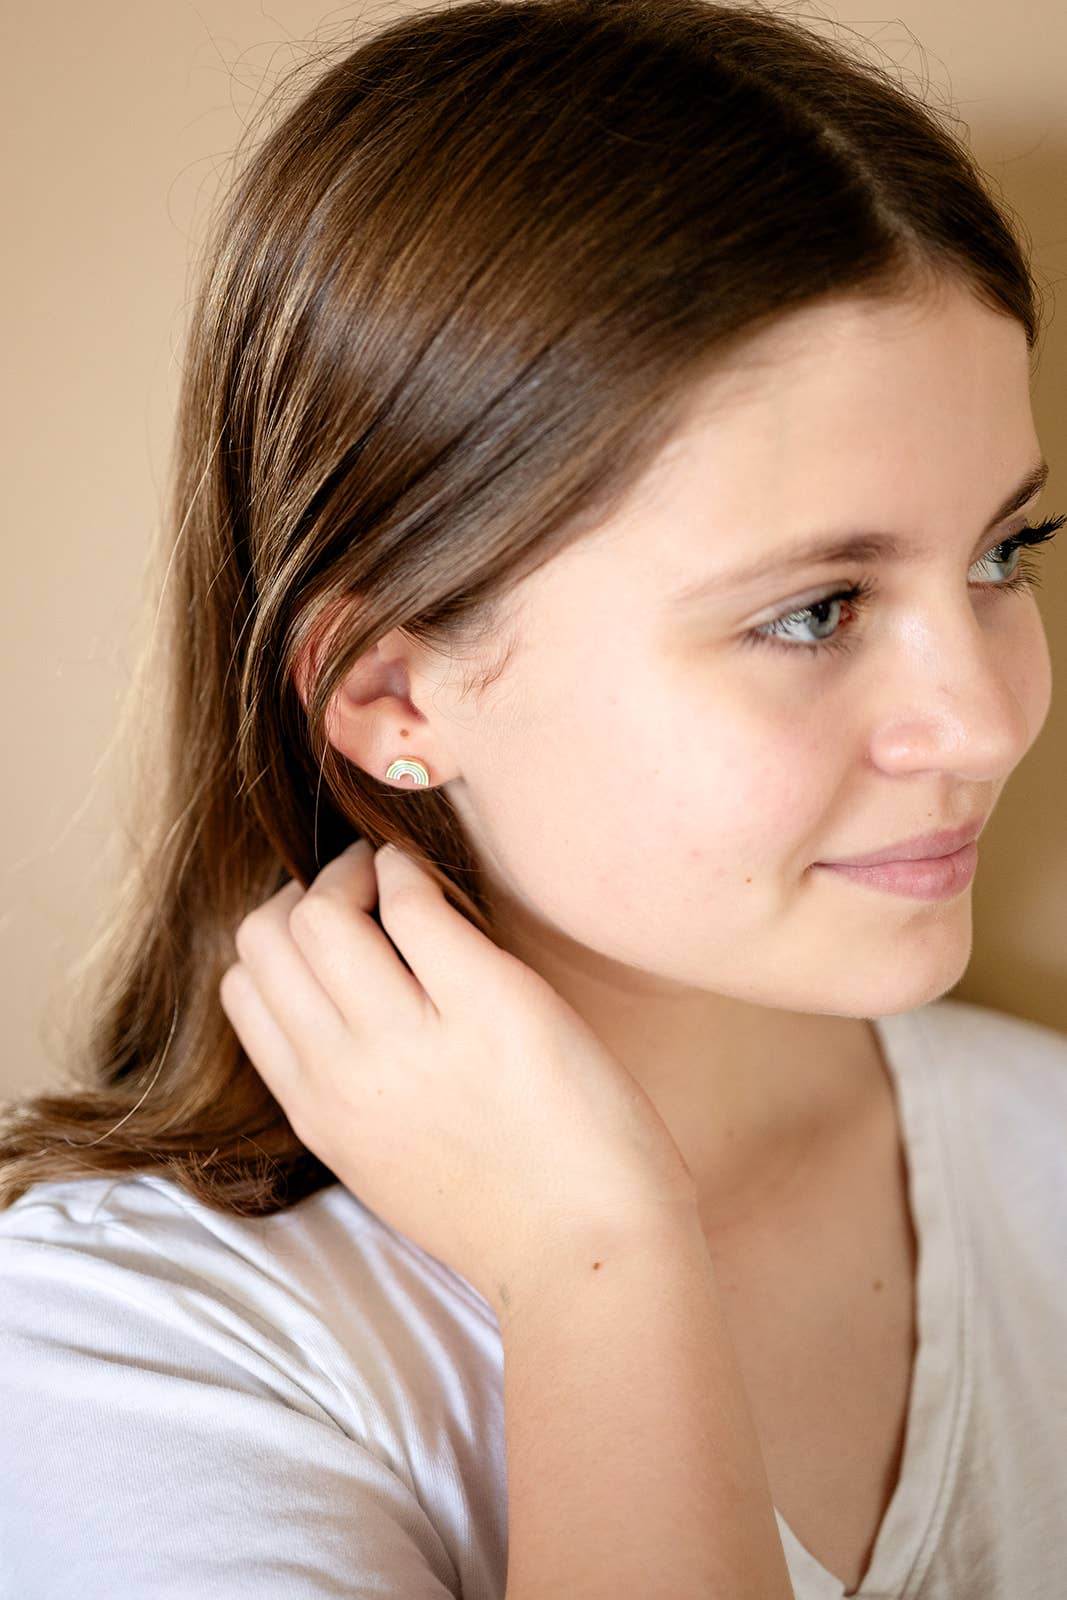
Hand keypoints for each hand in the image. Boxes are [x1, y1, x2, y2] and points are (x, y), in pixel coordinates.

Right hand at [219, 839, 697, 1322]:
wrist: (592, 1256)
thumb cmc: (509, 1212)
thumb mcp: (387, 1163)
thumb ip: (349, 1091)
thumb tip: (344, 1005)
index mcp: (319, 1113)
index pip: (243, 990)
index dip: (280, 941)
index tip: (331, 929)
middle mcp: (347, 1074)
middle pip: (266, 940)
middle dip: (305, 894)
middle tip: (359, 886)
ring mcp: (412, 1040)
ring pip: (322, 915)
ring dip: (353, 870)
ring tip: (393, 875)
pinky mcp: (489, 1005)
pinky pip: (414, 904)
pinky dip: (409, 870)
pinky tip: (431, 877)